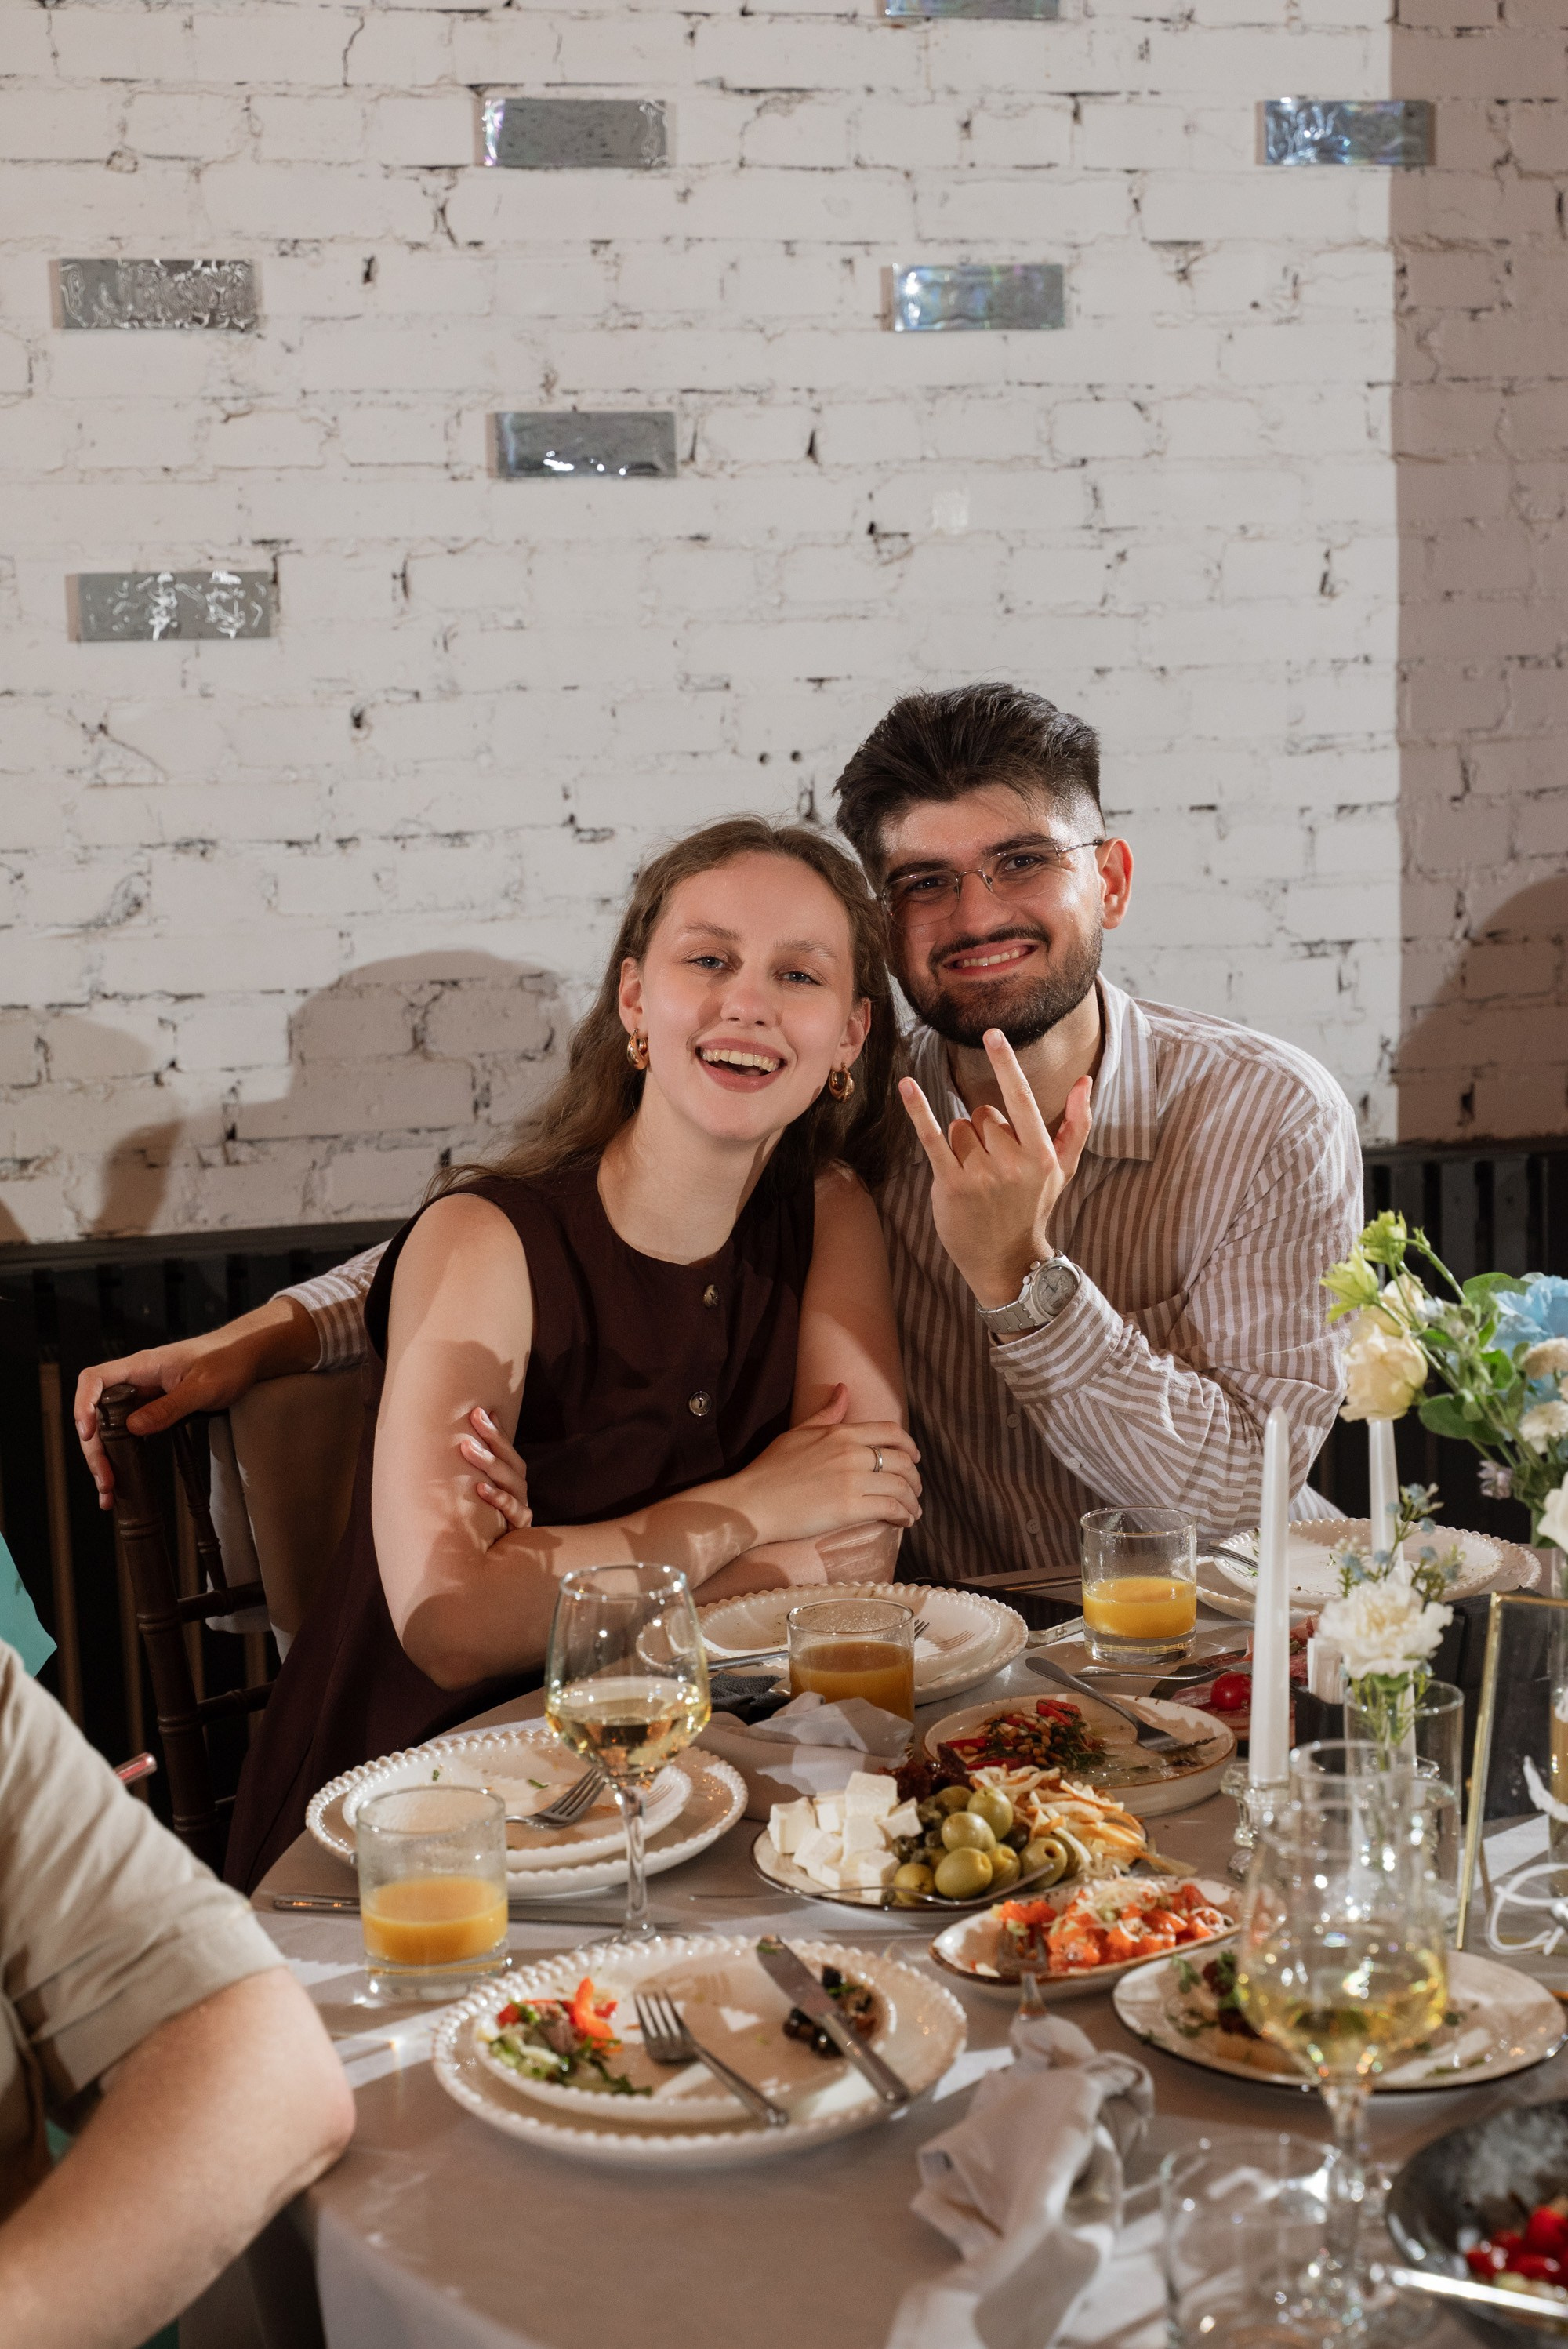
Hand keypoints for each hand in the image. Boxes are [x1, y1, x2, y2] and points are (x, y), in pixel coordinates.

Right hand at [73, 1332, 268, 1509]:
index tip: (88, 1434)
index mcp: (142, 1366)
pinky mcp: (153, 1407)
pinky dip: (123, 1453)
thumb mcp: (203, 1388)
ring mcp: (143, 1395)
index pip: (95, 1379)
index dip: (84, 1405)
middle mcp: (136, 1380)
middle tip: (105, 1479)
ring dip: (106, 1456)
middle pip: (97, 1412)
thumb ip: (170, 1407)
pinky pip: (128, 1430)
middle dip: (95, 1447)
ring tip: (108, 1489)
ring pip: (110, 1425)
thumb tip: (134, 1427)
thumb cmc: (228, 1362)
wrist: (246, 1356)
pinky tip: (122, 1475)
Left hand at [457, 1407, 532, 1535]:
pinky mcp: (519, 1527)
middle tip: (474, 1417)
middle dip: (492, 1437)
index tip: (480, 1410)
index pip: (506, 1449)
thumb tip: (462, 1438)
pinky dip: (497, 1498)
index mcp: (512, 1479)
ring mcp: (521, 1508)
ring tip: (467, 1447)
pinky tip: (480, 1488)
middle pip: (510, 1460)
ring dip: (489, 1462)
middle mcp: (519, 1490)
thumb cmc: (484, 1521)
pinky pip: (512, 1510)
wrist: (492, 1560)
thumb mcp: (480, 1491)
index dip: (496, 1430)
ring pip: (511, 1481)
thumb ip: (477, 1469)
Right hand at [723, 1384, 920, 1546]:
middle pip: (902, 1461)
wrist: (752, 1502)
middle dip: (915, 1478)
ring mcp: (852, 1480)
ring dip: (912, 1501)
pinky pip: (890, 1509)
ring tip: (912, 1512)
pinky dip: (903, 1516)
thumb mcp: (798, 1433)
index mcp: (841, 1433)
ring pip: (901, 1487)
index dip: (910, 1446)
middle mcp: (851, 1453)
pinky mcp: (849, 1508)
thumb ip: (826, 1414)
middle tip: (915, 1491)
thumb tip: (844, 1390)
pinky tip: (904, 1522)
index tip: (915, 1458)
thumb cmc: (769, 1469)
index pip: (891, 1432)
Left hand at [899, 1029, 1092, 1309]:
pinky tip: (906, 1085)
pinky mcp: (951, 1184)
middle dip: (983, 1133)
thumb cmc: (1033, 1208)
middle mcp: (1011, 1162)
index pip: (1020, 1098)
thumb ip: (1076, 1124)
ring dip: (961, 1144)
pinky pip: (932, 1136)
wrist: (1005, 1261)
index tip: (993, 1033)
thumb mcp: (1061, 1169)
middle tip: (992, 1168)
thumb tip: (1085, 1080)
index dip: (1006, 1065)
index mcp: (1040, 1154)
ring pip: (959, 1127)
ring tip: (974, 1176)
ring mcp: (980, 1175)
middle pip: (983, 1114)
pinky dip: (919, 1110)